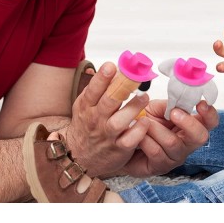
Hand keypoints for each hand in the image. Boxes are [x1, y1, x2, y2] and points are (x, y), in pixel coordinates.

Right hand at [64, 62, 150, 176]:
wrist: (78, 156)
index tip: (112, 66)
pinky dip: (138, 131)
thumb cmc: (87, 124)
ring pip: (119, 121)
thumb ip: (98, 87)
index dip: (102, 78)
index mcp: (87, 106)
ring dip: (133, 108)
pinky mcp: (118, 148)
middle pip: (108, 102)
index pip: (93, 90)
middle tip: (135, 77)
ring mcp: (107, 135)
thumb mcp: (85, 104)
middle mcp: (96, 119)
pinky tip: (145, 121)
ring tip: (145, 97)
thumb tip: (113, 67)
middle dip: (122, 88)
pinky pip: (130, 140)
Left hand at [121, 99, 218, 176]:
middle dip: (187, 123)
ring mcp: (176, 157)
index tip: (200, 104)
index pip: (210, 122)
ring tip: (144, 121)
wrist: (125, 139)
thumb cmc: (145, 122)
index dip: (209, 114)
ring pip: (172, 142)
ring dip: (156, 128)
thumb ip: (169, 104)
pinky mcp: (161, 167)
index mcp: (190, 126)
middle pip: (200, 136)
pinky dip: (145, 139)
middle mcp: (187, 143)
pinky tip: (139, 134)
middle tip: (173, 113)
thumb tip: (178, 98)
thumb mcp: (157, 108)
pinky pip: (156, 152)